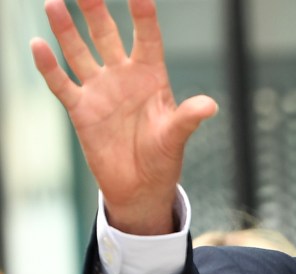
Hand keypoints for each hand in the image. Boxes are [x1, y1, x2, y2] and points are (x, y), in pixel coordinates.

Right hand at [30, 0, 216, 234]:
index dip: (143, 14)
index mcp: (152, 77)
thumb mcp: (176, 137)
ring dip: (67, 29)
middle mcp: (124, 77)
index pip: (148, 37)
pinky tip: (38, 44)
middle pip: (107, 35)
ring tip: (54, 3)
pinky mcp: (81, 110)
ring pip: (80, 52)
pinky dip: (49, 66)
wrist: (140, 187)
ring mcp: (100, 91)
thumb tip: (210, 105)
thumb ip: (188, 118)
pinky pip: (61, 83)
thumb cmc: (163, 158)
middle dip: (96, 9)